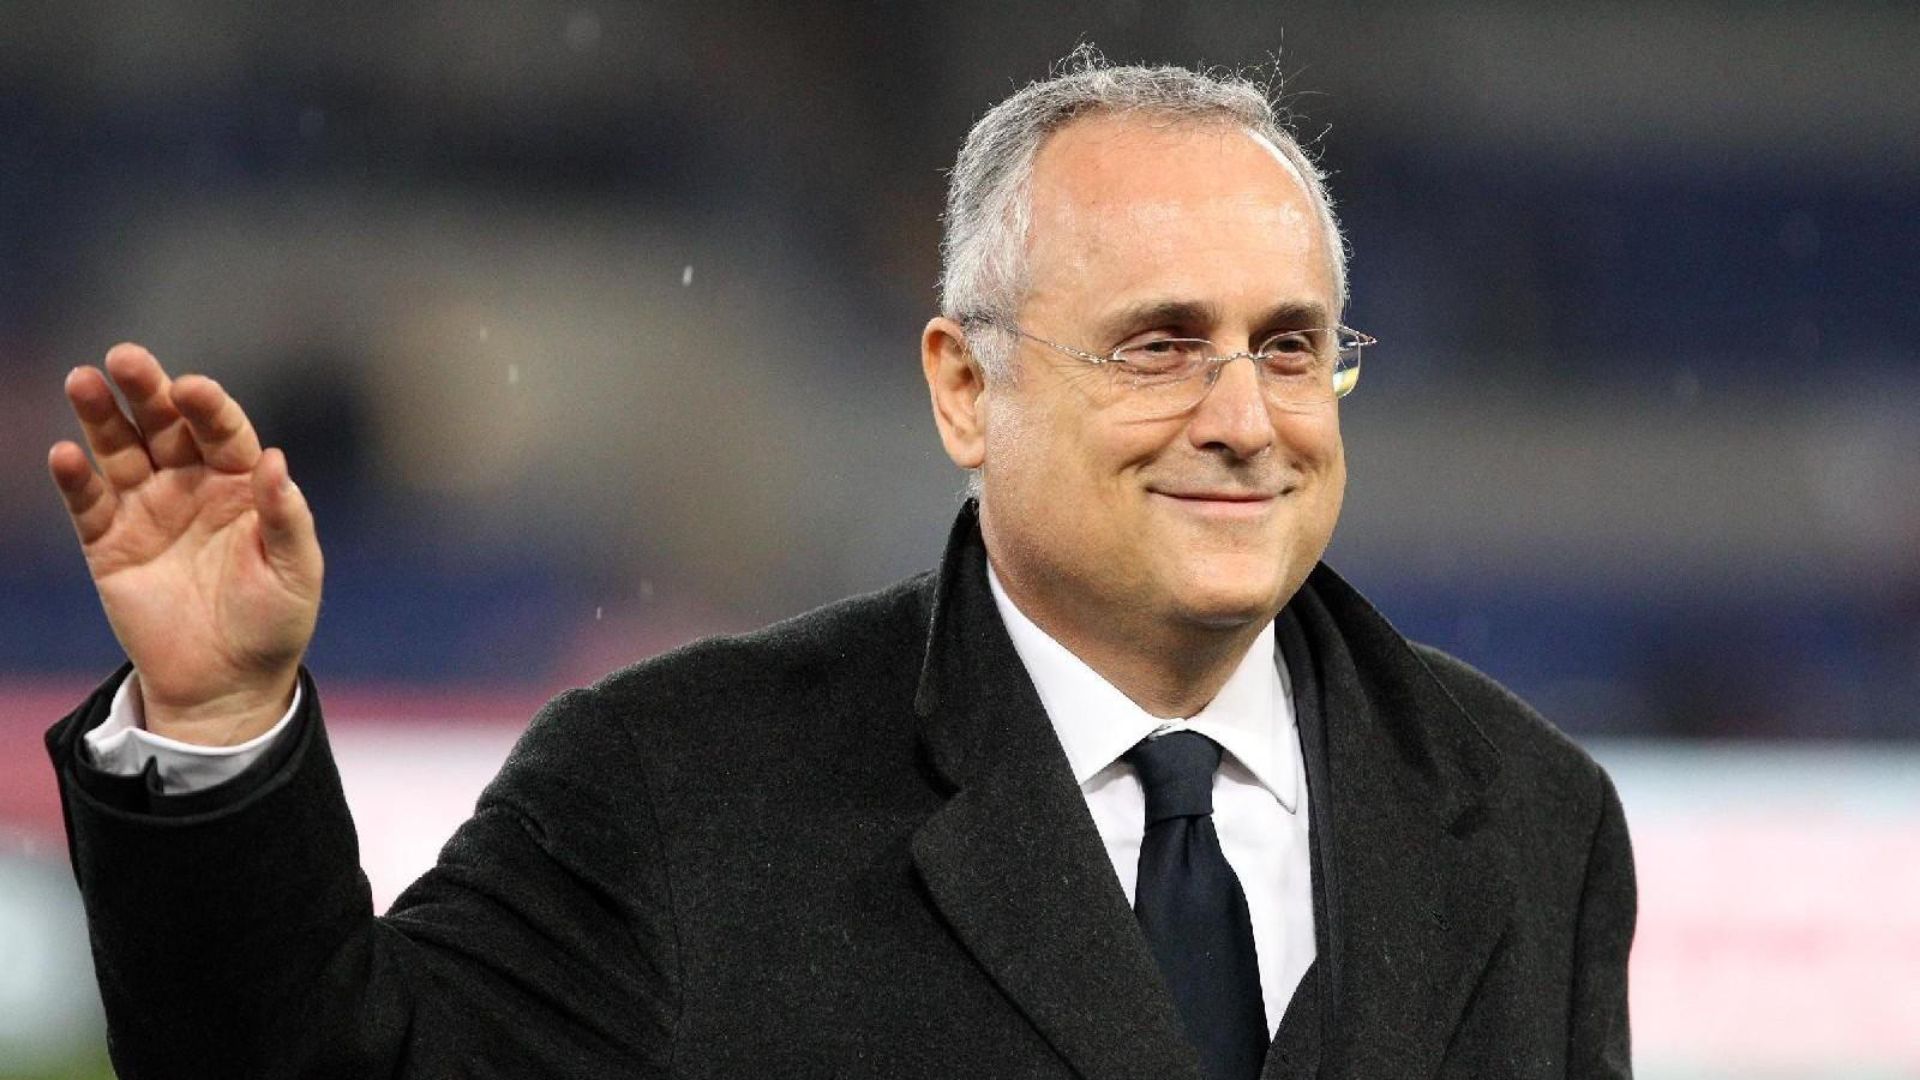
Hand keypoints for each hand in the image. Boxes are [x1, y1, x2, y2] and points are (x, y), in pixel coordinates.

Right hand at [48, 343, 322, 744]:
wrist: (227, 684)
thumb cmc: (273, 622)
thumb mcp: (294, 570)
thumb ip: (285, 516)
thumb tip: (276, 458)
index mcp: (241, 485)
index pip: (222, 431)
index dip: (208, 407)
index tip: (192, 389)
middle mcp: (191, 486)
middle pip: (164, 426)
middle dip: (145, 390)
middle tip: (125, 358)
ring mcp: (147, 511)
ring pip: (119, 452)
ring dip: (100, 417)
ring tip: (82, 381)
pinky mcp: (109, 544)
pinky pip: (88, 504)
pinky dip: (75, 479)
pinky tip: (65, 454)